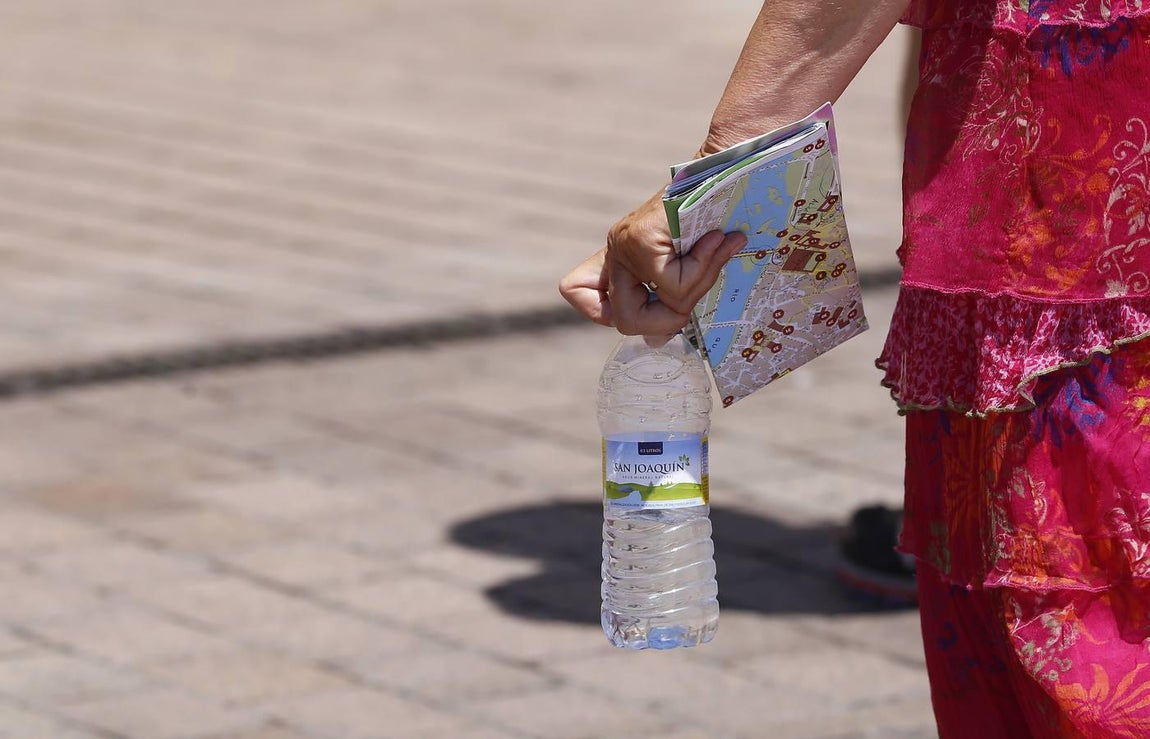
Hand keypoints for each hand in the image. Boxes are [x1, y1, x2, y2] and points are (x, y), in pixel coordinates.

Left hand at [559, 191, 746, 334]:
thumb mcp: (688, 257)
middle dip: (667, 320)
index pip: (575, 290)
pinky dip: (702, 272)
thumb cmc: (713, 212)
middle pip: (624, 322)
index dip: (599, 311)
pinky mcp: (642, 239)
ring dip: (692, 293)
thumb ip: (672, 290)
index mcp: (621, 254)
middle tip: (694, 290)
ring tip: (713, 255)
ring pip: (650, 310)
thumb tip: (655, 342)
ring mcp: (625, 244)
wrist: (727, 166)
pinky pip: (672, 285)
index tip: (645, 301)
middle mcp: (616, 249)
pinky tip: (717, 241)